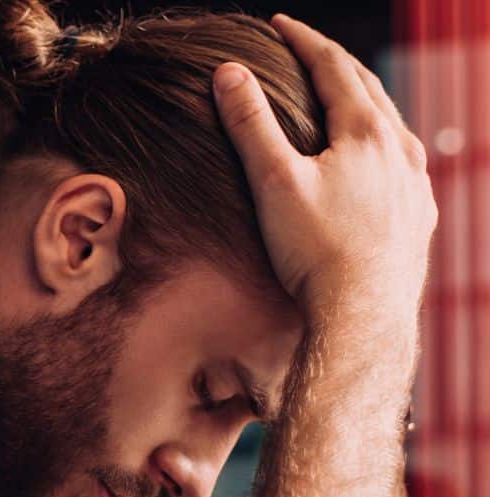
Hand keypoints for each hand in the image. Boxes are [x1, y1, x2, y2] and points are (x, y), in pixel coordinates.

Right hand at [212, 14, 437, 328]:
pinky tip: (371, 161)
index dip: (303, 41)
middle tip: (307, 50)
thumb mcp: (272, 181)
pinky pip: (403, 164)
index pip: (333, 67)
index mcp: (366, 133)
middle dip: (334, 65)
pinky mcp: (420, 216)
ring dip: (364, 103)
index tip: (279, 25)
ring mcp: (416, 184)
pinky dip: (380, 144)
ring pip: (391, 125)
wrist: (362, 315)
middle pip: (368, 89)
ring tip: (342, 98)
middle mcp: (401, 151)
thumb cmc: (314, 249)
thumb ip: (250, 124)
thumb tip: (228, 72)